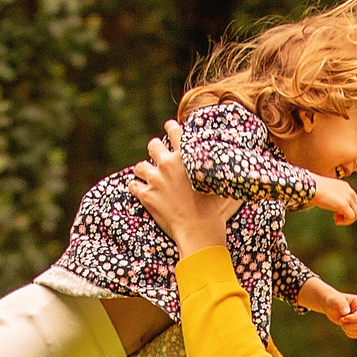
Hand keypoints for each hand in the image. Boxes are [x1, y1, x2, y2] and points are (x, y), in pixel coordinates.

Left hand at [126, 120, 238, 253]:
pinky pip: (133, 185)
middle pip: (153, 145)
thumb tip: (224, 157)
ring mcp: (155, 180)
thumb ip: (215, 166)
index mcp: (186, 156)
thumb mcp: (219, 181)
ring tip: (147, 175)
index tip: (169, 126)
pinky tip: (139, 189)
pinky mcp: (146, 195)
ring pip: (140, 166)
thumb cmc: (213, 208)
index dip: (171, 128)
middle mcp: (168, 164)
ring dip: (144, 170)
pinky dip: (136, 187)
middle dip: (155, 149)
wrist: (199, 230)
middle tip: (158, 154)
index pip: (175, 132)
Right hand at [313, 175, 356, 224]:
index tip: (336, 212)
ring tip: (336, 220)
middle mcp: (350, 192)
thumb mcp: (327, 190)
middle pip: (356, 207)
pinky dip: (345, 221)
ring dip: (347, 219)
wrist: (310, 185)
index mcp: (346, 187)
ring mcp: (348, 198)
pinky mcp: (344, 205)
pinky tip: (336, 221)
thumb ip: (333, 196)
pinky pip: (351, 217)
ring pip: (356, 213)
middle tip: (335, 217)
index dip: (347, 208)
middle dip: (347, 214)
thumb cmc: (314, 187)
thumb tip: (331, 203)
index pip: (353, 200)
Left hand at [323, 290, 356, 337]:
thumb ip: (341, 304)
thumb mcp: (336, 300)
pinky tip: (344, 326)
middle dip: (349, 324)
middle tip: (340, 319)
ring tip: (342, 321)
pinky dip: (349, 332)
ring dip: (348, 329)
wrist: (332, 307)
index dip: (353, 318)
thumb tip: (346, 312)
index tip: (342, 318)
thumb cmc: (334, 301)